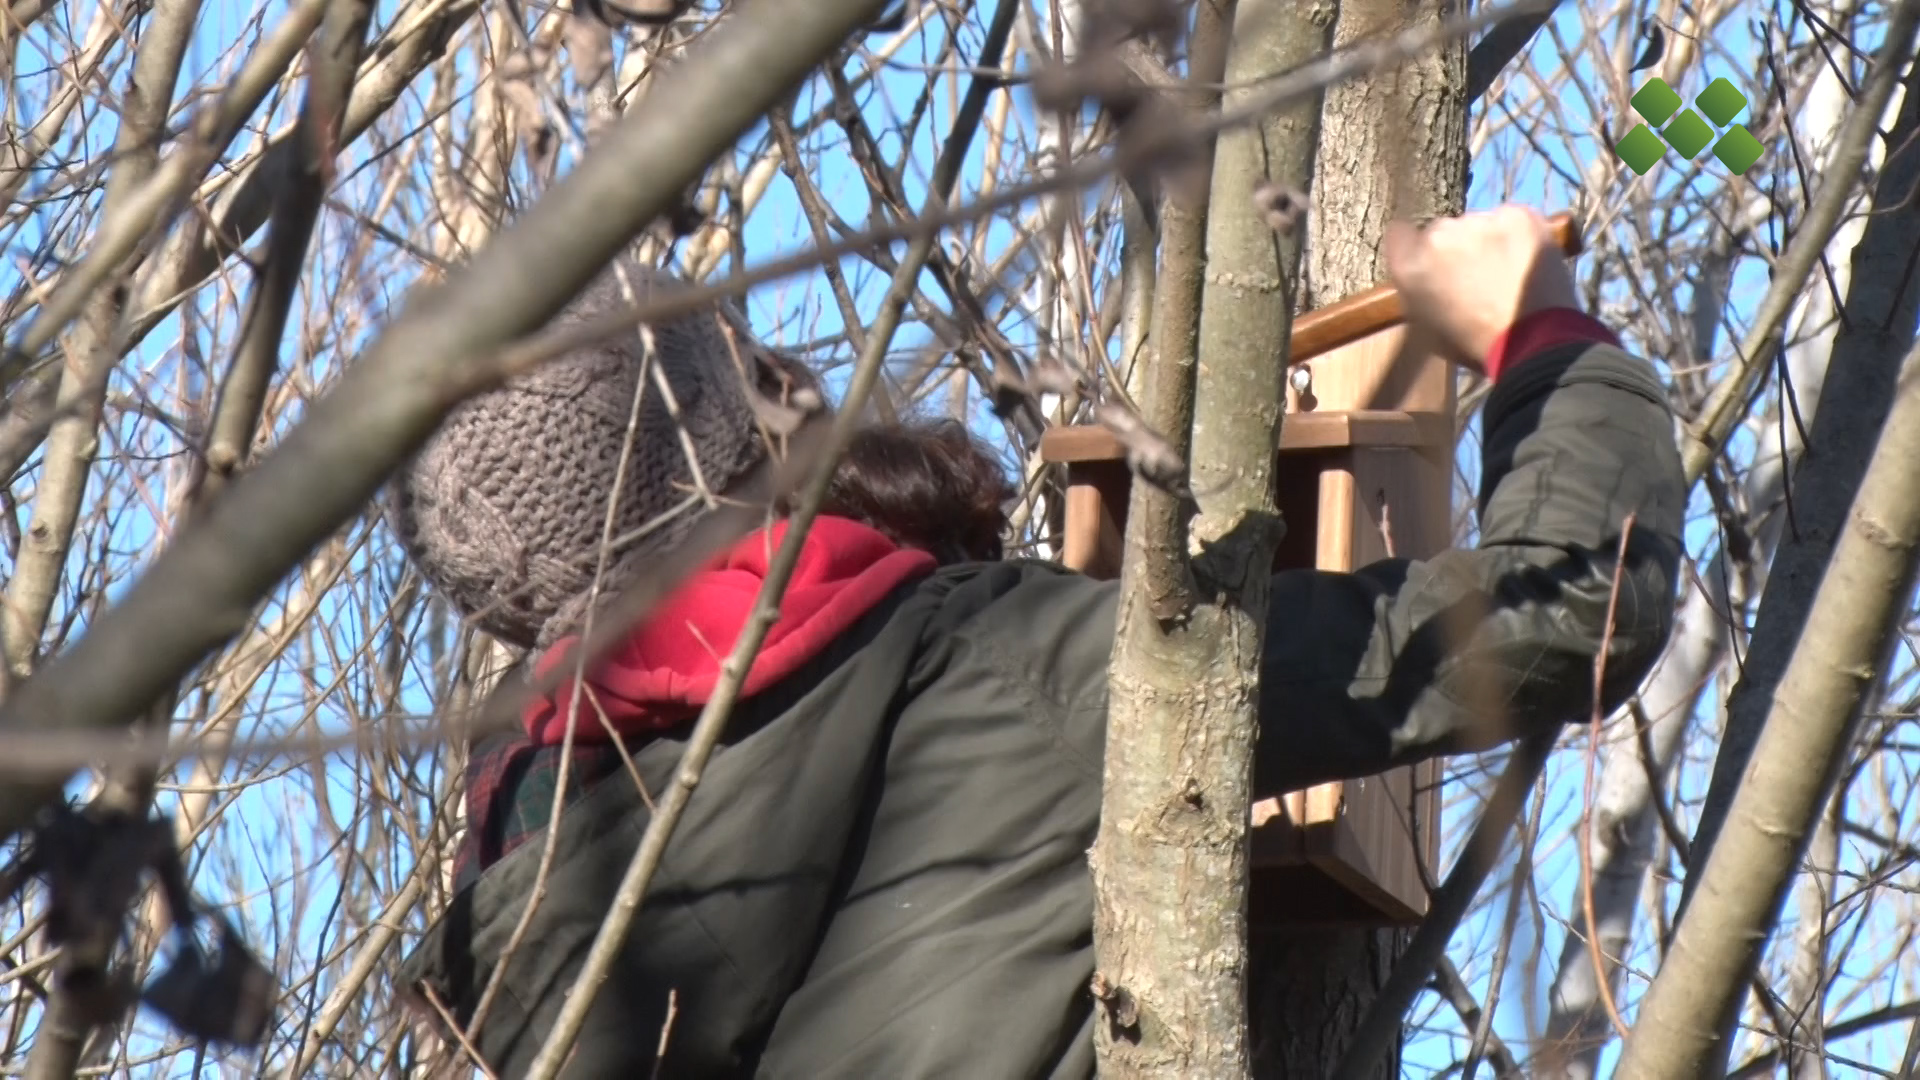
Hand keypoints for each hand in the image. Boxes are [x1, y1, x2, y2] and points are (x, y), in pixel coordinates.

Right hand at [1383, 205, 1579, 373]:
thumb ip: (1414, 286)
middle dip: (1455, 247)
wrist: (1531, 340)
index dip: (1416, 246)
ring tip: (1507, 275)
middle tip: (1477, 277)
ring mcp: (1478, 221)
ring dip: (1489, 242)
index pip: (1399, 234)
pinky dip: (1519, 236)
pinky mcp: (1515, 215)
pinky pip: (1512, 218)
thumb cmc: (1475, 342)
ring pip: (1480, 224)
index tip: (1432, 258)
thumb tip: (1420, 267)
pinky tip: (1525, 263)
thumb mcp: (1424, 325)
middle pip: (1442, 230)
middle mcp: (1437, 235)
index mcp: (1409, 265)